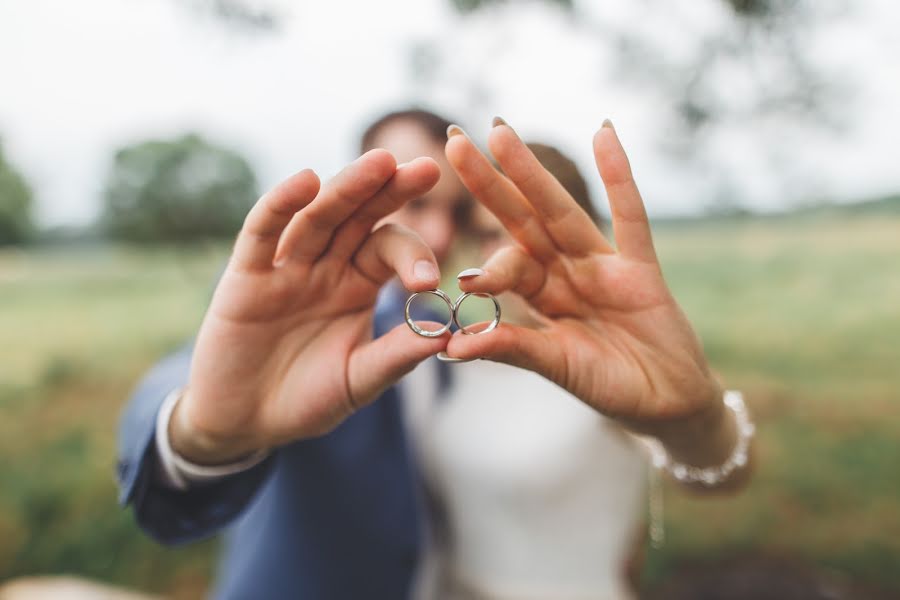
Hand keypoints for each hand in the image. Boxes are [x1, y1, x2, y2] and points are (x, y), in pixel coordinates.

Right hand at [171, 150, 449, 463]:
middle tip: (425, 169)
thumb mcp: (359, 380)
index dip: (413, 256)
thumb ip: (396, 356)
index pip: (390, 249)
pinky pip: (262, 232)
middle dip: (390, 191)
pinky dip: (281, 205)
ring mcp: (286, 266)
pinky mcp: (246, 275)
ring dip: (347, 188)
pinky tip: (306, 181)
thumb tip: (448, 334)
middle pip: (360, 217)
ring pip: (318, 216)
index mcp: (358, 284)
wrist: (245, 421)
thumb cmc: (307, 399)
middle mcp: (325, 265)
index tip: (427, 282)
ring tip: (379, 163)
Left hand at [444, 120, 733, 465]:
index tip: (467, 280)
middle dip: (489, 183)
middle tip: (452, 140)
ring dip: (532, 172)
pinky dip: (620, 176)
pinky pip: (631, 217)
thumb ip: (513, 350)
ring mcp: (602, 265)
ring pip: (562, 211)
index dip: (489, 269)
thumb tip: (452, 346)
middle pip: (522, 220)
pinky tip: (603, 132)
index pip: (508, 269)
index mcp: (540, 297)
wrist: (668, 402)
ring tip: (500, 131)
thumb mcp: (558, 367)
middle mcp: (564, 272)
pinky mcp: (642, 268)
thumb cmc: (610, 385)